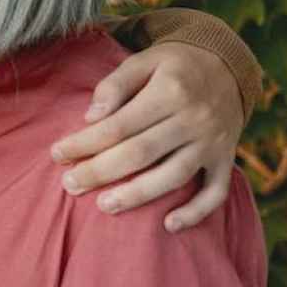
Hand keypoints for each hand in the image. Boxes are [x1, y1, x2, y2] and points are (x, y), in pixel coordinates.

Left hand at [50, 42, 244, 232]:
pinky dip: (196, 212)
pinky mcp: (226, 158)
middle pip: (141, 153)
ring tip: (104, 206)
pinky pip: (217, 191)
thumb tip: (90, 118)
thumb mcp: (144, 60)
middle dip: (101, 172)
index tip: (57, 154)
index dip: (85, 142)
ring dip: (138, 195)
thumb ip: (115, 85)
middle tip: (69, 185)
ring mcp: (213, 142)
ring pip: (174, 176)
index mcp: (170, 92)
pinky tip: (168, 226)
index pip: (119, 125)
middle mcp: (194, 119)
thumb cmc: (174, 65)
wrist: (230, 64)